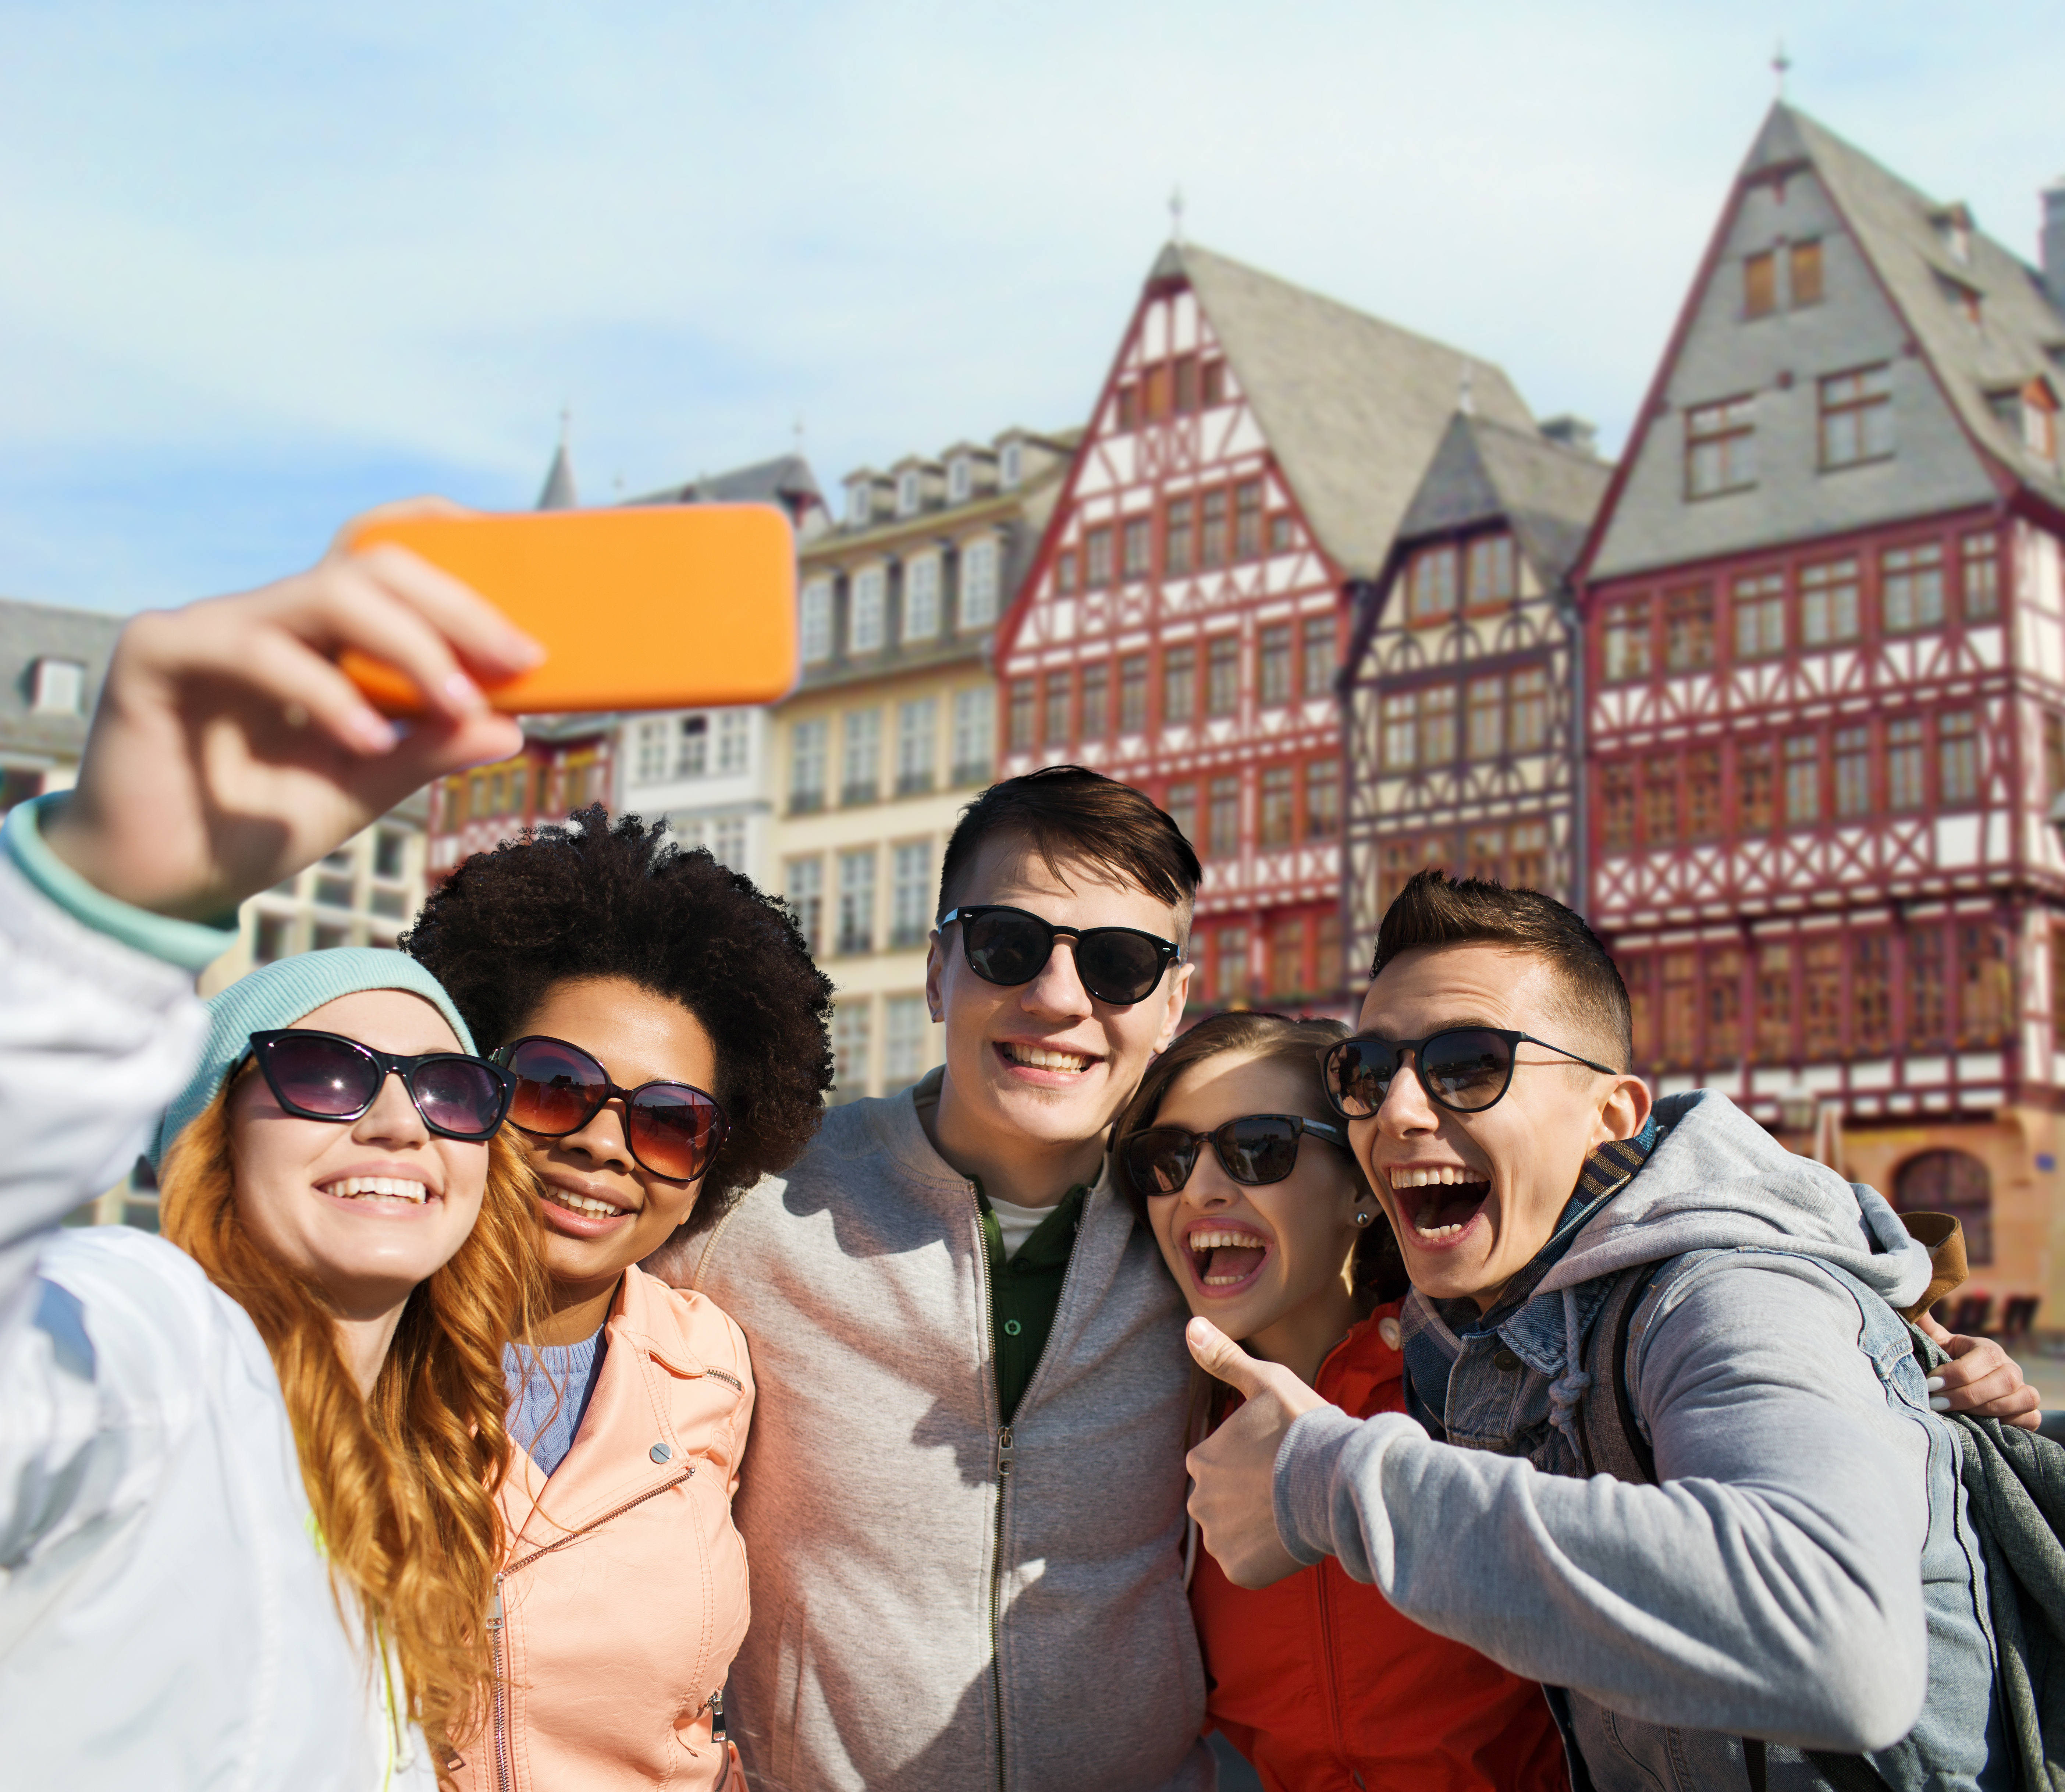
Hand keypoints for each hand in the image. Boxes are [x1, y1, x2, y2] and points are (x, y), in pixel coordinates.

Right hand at [42, 499, 540, 919]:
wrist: (158, 879)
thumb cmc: (257, 824)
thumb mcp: (365, 783)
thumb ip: (429, 748)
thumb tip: (512, 727)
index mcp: (317, 634)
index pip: (384, 555)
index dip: (451, 546)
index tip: (524, 584)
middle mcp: (269, 614)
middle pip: (372, 565)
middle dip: (457, 607)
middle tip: (520, 657)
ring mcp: (212, 623)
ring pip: (326, 593)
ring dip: (409, 645)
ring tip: (457, 701)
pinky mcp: (161, 649)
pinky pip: (256, 649)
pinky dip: (323, 693)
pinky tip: (367, 741)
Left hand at [1183, 1317, 1326, 1589]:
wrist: (1341, 1482)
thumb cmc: (1305, 1428)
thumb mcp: (1266, 1382)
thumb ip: (1224, 1358)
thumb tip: (1190, 1324)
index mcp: (1201, 1459)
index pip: (1218, 1465)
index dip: (1251, 1462)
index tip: (1279, 1458)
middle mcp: (1199, 1501)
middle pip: (1223, 1500)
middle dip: (1249, 1496)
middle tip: (1286, 1486)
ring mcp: (1218, 1540)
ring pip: (1234, 1532)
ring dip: (1256, 1526)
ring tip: (1291, 1510)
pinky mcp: (1239, 1571)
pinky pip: (1246, 1564)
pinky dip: (1265, 1556)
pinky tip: (1289, 1536)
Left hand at [1915, 1310, 2041, 1430]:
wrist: (1966, 1386)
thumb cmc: (1949, 1362)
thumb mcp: (1937, 1344)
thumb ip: (1925, 1327)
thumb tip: (1906, 1303)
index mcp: (1989, 1349)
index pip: (1983, 1358)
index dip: (1956, 1373)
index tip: (1931, 1384)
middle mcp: (2011, 1368)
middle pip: (2002, 1381)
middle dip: (1966, 1395)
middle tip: (1937, 1403)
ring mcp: (2024, 1390)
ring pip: (2019, 1400)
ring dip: (1985, 1411)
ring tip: (1955, 1415)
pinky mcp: (2029, 1411)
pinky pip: (2032, 1418)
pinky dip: (2012, 1423)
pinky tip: (1984, 1424)